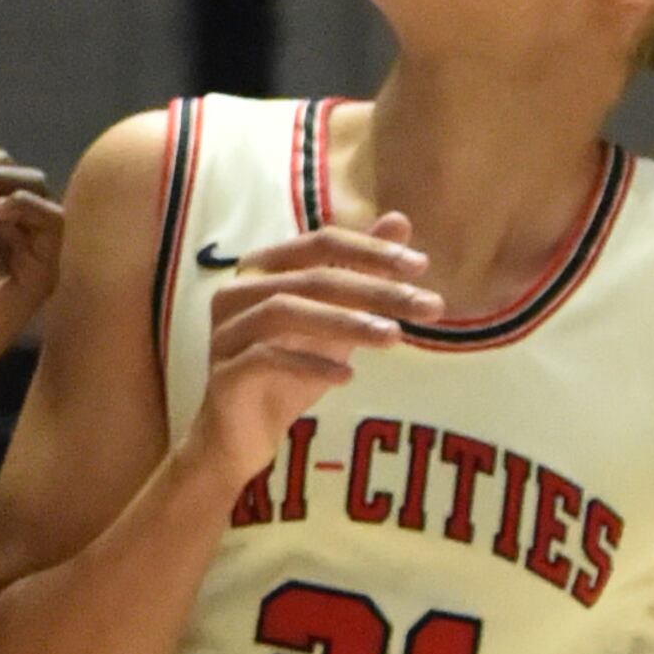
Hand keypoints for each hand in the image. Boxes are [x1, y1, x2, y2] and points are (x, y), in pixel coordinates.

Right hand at [187, 224, 430, 485]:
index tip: (422, 266)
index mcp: (261, 268)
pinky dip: (309, 364)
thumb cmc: (288, 369)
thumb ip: (361, 271)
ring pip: (285, 311)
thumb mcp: (334, 318)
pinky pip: (266, 358)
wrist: (240, 434)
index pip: (320, 242)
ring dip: (346, 322)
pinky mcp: (223, 372)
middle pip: (311, 277)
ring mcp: (225, 331)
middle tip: (430, 307)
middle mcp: (236, 291)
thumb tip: (400, 219)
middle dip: (376, 290)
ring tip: (395, 337)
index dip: (370, 250)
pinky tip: (347, 377)